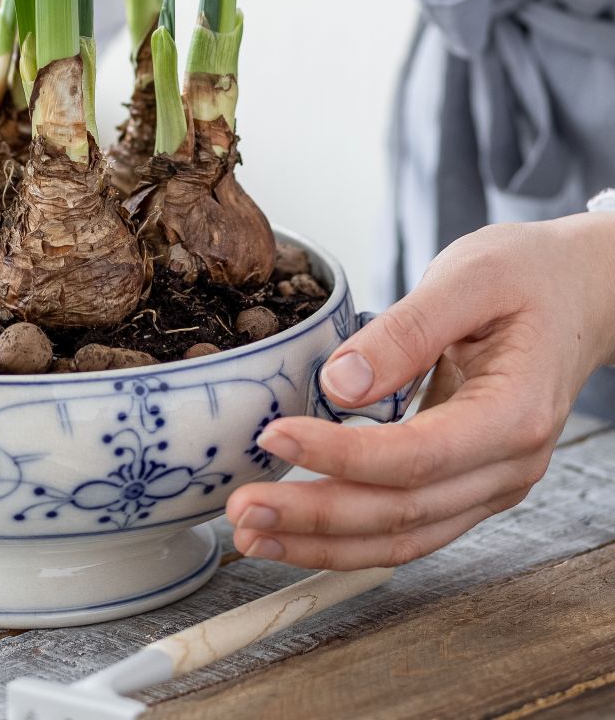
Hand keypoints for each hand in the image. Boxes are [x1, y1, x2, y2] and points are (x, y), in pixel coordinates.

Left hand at [226, 213, 614, 568]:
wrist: (578, 293)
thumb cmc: (528, 276)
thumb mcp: (468, 276)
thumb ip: (407, 330)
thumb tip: (338, 384)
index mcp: (513, 414)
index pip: (416, 456)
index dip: (340, 456)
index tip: (275, 438)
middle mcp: (507, 466)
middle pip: (402, 513)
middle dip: (315, 517)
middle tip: (242, 511)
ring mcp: (490, 483)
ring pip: (402, 537)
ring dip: (323, 543)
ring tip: (252, 534)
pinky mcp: (468, 483)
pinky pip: (408, 526)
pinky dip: (350, 537)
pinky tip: (298, 532)